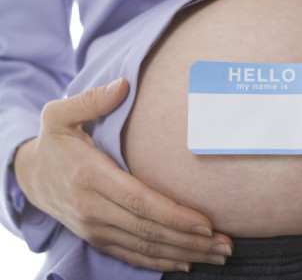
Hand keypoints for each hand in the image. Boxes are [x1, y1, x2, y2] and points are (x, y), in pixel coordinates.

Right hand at [14, 78, 232, 271]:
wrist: (30, 177)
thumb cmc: (54, 143)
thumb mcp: (59, 115)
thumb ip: (91, 100)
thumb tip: (123, 85)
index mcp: (89, 176)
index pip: (139, 200)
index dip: (173, 214)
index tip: (206, 221)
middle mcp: (93, 208)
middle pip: (149, 230)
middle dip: (191, 239)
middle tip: (226, 245)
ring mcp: (94, 228)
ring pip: (145, 247)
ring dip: (184, 253)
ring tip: (218, 255)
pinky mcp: (97, 238)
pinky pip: (131, 256)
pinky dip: (160, 263)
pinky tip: (186, 263)